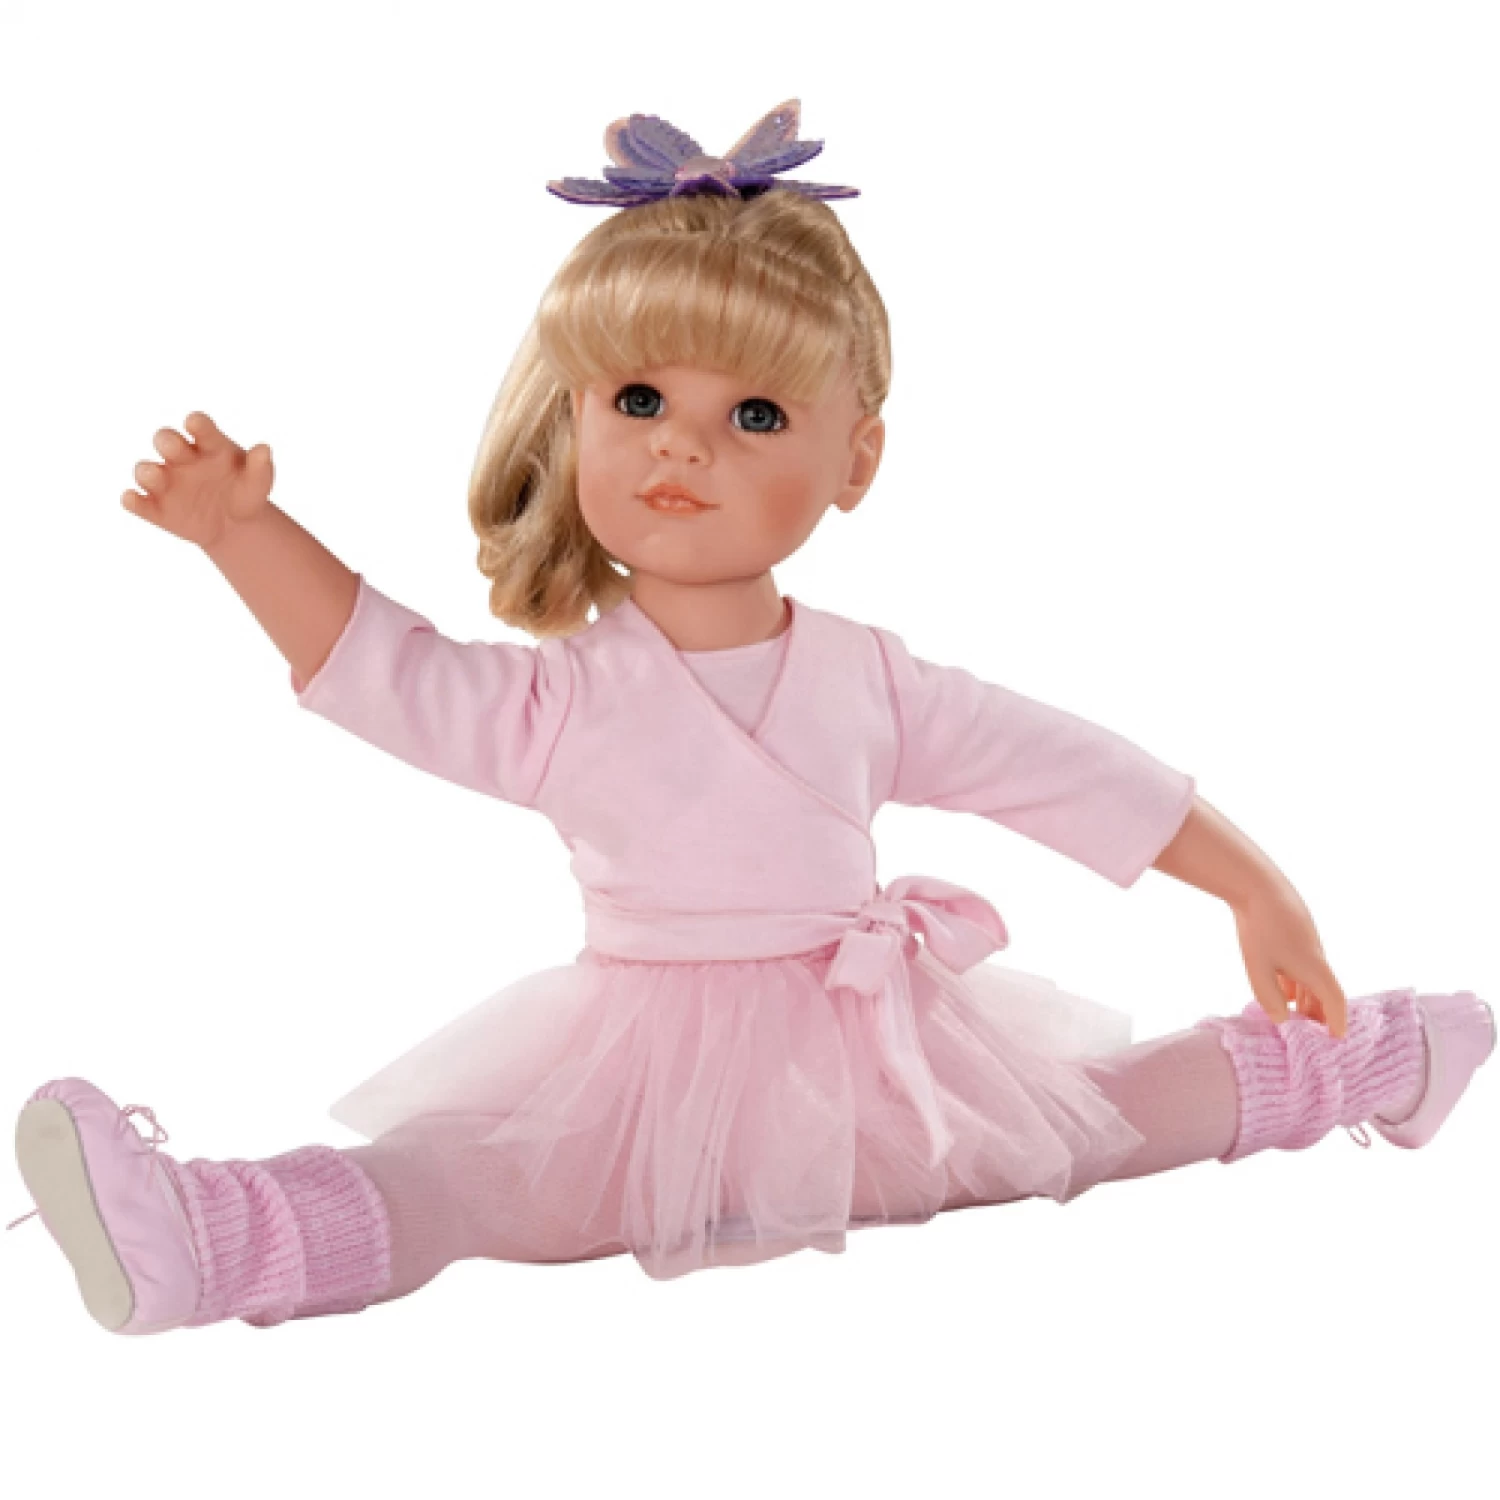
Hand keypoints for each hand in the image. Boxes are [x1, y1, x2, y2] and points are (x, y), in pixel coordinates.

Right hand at [121, 412, 273, 549]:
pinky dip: (132, 500)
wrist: (235, 528)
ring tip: (157, 476)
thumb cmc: (245, 495)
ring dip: (147, 471)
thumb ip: (261, 468)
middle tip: (176, 450)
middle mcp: (182, 458)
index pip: (199, 425)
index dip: (196, 423)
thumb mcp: (258, 484)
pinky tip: (134, 500)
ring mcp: (166, 482)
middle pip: (164, 439)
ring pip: (145, 469)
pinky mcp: (155, 507)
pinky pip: (135, 501)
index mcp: (208, 445)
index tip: (195, 424)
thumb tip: (264, 449)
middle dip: (167, 441)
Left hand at [1232, 881, 1348, 1037]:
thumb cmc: (1259, 928)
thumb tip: (1282, 1021)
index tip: (1339, 1038)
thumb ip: (1270, 999)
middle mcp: (1316, 956)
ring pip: (1313, 978)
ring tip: (1301, 1020)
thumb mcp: (1259, 969)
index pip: (1335, 1000)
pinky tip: (1287, 993)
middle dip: (1322, 1015)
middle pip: (1325, 991)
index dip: (1338, 1020)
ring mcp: (1306, 943)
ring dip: (1309, 999)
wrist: (1257, 884)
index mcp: (1315, 968)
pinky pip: (1303, 965)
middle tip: (1317, 1037)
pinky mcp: (1295, 932)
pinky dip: (1299, 983)